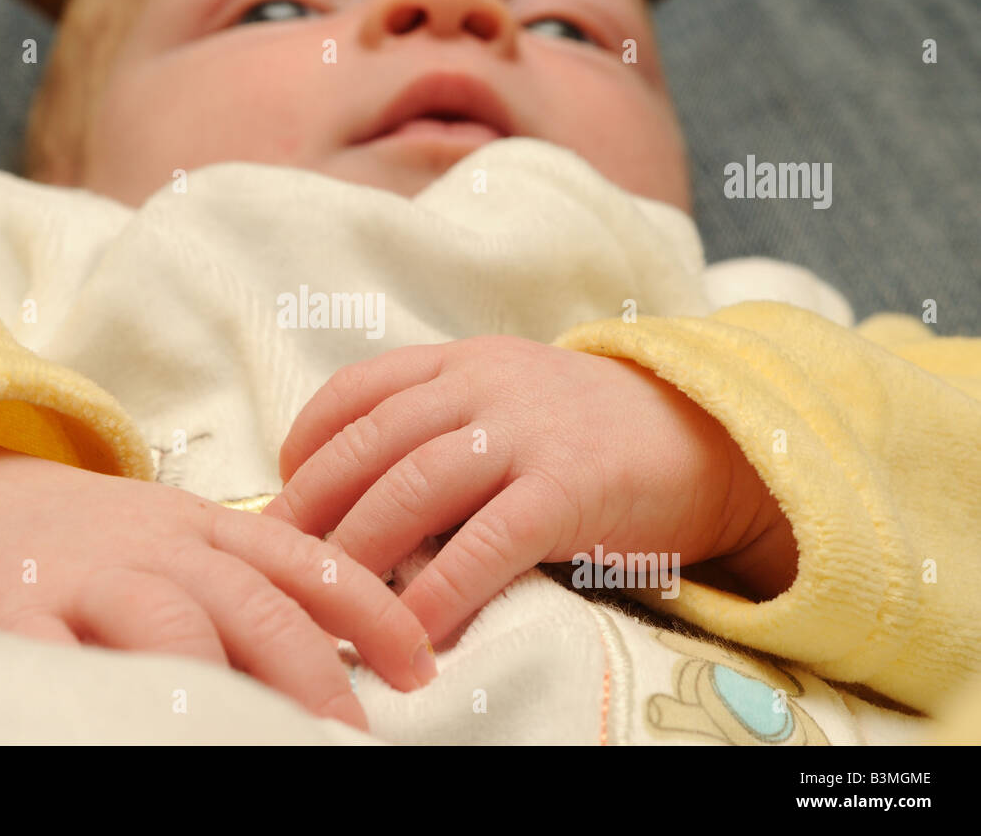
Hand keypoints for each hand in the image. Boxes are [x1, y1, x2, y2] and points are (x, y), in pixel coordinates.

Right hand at [0, 428, 437, 730]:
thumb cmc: (83, 537)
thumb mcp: (172, 534)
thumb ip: (243, 573)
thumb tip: (336, 641)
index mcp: (205, 527)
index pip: (306, 563)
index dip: (372, 613)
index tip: (420, 665)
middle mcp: (158, 549)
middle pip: (254, 606)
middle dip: (314, 673)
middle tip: (354, 734)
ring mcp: (86, 579)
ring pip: (176, 632)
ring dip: (229, 693)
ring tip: (269, 745)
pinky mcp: (10, 615)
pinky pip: (63, 666)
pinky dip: (102, 699)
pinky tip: (139, 731)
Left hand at [263, 336, 796, 644]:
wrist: (710, 438)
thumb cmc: (592, 436)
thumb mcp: (511, 405)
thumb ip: (444, 430)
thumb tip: (363, 503)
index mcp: (463, 362)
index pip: (358, 390)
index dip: (307, 442)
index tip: (283, 490)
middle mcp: (485, 385)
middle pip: (370, 444)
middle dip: (311, 506)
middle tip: (280, 560)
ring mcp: (529, 430)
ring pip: (414, 487)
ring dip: (360, 551)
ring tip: (331, 601)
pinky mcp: (571, 485)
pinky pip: (487, 541)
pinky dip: (441, 588)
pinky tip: (414, 628)